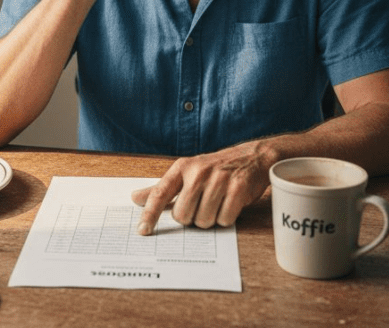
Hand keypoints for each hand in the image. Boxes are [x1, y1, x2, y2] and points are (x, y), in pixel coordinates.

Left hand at [130, 141, 273, 234]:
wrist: (253, 156)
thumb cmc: (216, 168)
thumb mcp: (187, 172)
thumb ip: (162, 188)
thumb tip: (135, 198)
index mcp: (182, 167)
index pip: (160, 193)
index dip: (150, 214)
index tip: (143, 230)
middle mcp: (198, 172)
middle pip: (183, 216)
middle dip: (192, 217)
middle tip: (202, 204)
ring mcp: (219, 179)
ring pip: (203, 220)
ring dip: (210, 218)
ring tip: (217, 202)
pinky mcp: (238, 189)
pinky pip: (224, 220)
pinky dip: (227, 218)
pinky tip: (230, 204)